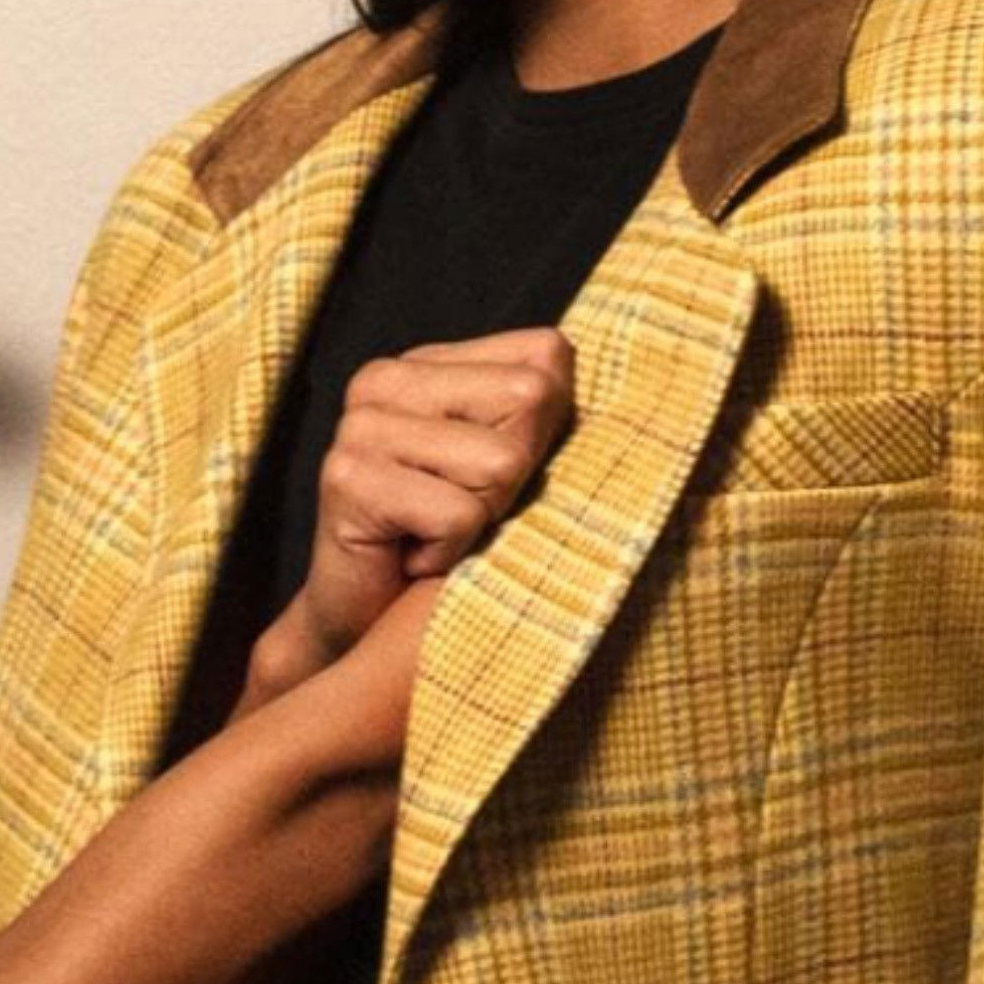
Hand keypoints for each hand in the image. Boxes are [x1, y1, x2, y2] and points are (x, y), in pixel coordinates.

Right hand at [297, 326, 576, 661]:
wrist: (358, 627)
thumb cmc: (445, 547)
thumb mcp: (505, 472)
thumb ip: (542, 419)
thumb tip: (635, 399)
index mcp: (426, 363)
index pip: (546, 356)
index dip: (549, 428)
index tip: (498, 478)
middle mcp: (384, 379)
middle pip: (529, 398)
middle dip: (517, 476)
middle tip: (467, 514)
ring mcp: (359, 426)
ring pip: (500, 462)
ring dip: (483, 521)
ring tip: (439, 537)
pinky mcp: (347, 479)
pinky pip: (458, 515)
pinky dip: (451, 554)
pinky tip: (414, 558)